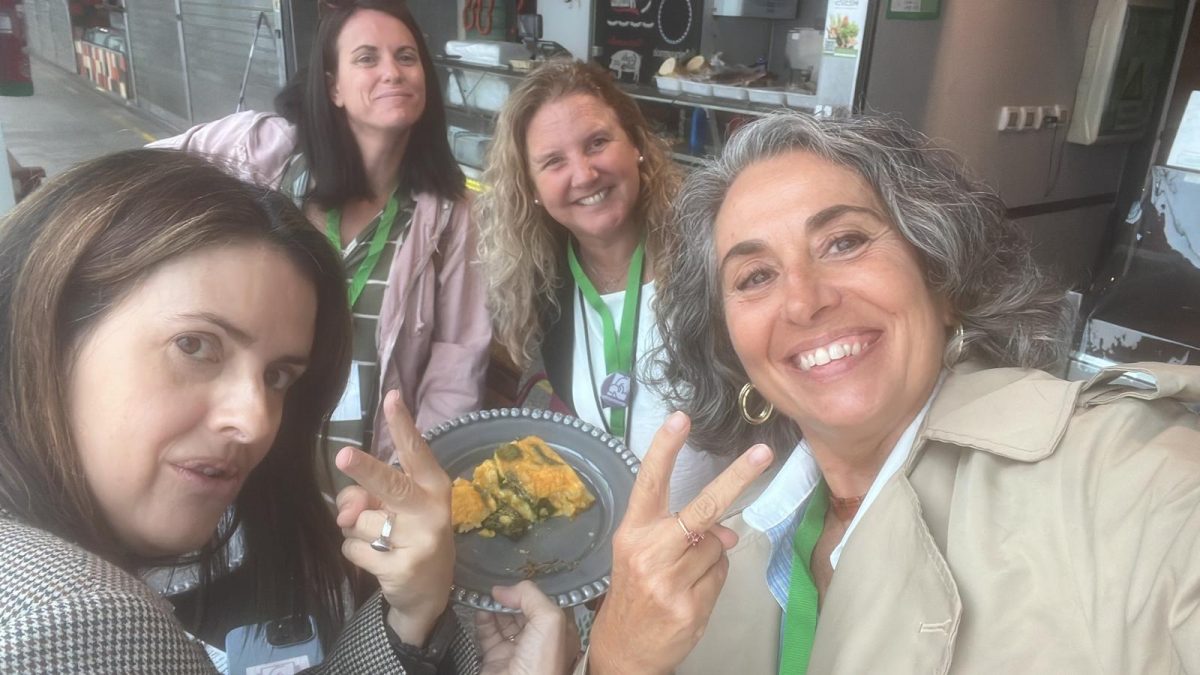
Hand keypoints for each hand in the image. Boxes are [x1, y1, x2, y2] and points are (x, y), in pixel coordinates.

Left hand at [335, 390, 453, 645]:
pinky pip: (353, 549)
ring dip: (356, 531)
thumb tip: (345, 511)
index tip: (391, 397)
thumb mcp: (397, 512)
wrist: (429, 594)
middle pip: (390, 485)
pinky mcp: (401, 567)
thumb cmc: (411, 537)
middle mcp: (431, 511)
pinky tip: (377, 561)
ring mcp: (419, 541)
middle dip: (365, 470)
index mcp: (434, 487)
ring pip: (359, 522)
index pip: (416, 451)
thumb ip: (369, 497)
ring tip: (380, 542)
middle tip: (342, 456)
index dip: (402, 424)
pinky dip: (355, 554)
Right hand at [476, 581, 580, 674]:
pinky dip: (482, 619)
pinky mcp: (495, 659)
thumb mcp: (549, 622)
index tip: (516, 578)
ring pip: (504, 619)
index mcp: (561, 633)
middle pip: (524, 610)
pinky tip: (479, 609)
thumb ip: (532, 597)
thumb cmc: (540, 664)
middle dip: (511, 596)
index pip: (547, 603)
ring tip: (484, 594)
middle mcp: (540, 641)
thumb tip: (505, 590)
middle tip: (496, 584)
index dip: (532, 591)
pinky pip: (487, 633)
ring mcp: (517, 650)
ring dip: (494, 605)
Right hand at [588, 412, 773, 674]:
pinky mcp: (689, 606)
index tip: (680, 418)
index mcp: (633, 532)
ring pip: (717, 547)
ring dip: (712, 556)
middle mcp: (649, 552)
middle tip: (764, 453)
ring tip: (684, 576)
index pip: (650, 483)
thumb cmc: (635, 592)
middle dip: (736, 479)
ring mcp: (669, 581)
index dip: (665, 449)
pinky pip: (720, 577)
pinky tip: (691, 594)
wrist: (624, 648)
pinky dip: (714, 581)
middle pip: (703, 509)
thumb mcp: (645, 557)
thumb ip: (680, 535)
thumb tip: (726, 531)